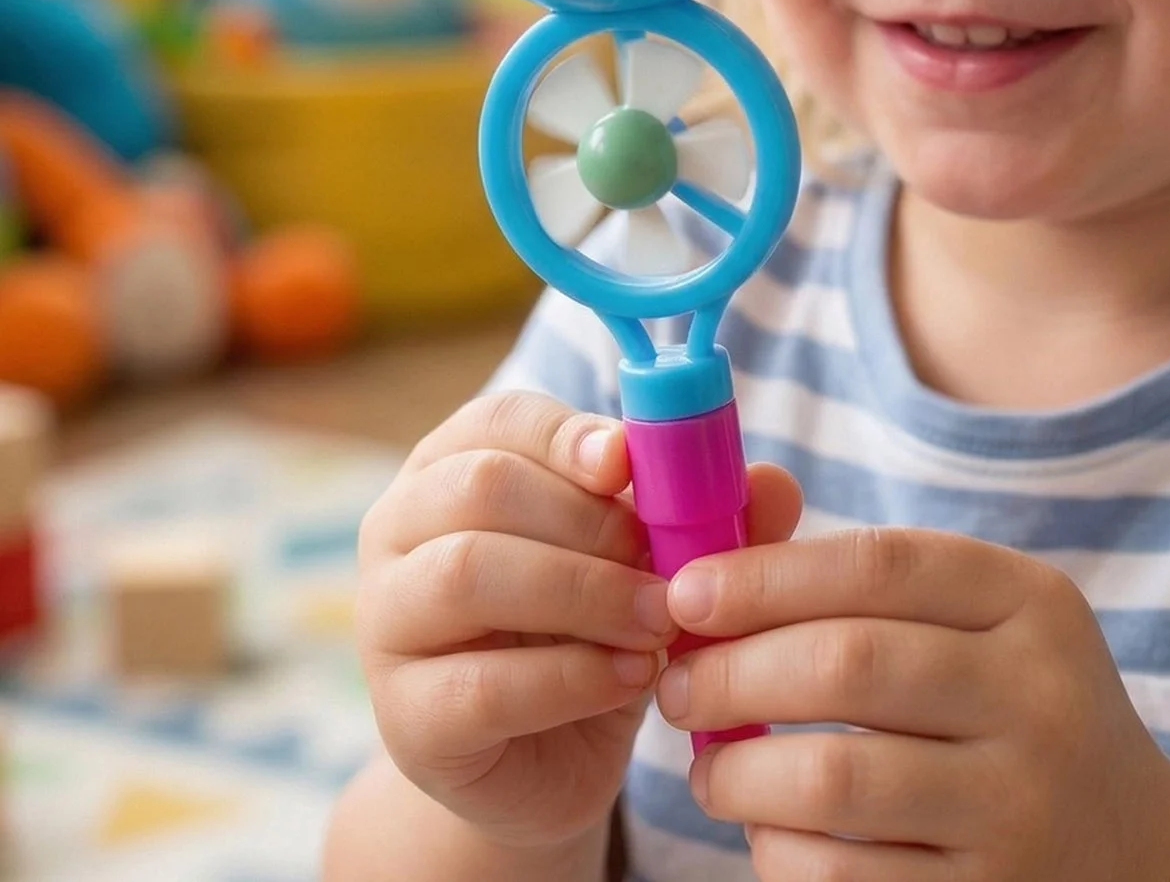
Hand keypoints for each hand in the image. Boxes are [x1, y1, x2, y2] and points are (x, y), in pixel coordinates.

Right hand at [355, 390, 801, 852]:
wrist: (546, 758)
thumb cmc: (595, 626)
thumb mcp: (653, 560)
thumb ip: (709, 516)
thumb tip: (774, 482)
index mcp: (455, 464)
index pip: (502, 420)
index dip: (570, 434)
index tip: (630, 464)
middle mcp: (400, 528)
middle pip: (483, 487)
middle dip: (591, 523)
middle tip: (665, 567)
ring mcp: (386, 622)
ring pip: (470, 572)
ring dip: (586, 592)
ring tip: (658, 623)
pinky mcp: (406, 717)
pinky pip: (482, 683)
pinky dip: (573, 676)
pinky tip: (630, 678)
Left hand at [654, 526, 1169, 880]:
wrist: (1132, 852)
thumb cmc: (1011, 709)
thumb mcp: (983, 624)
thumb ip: (869, 584)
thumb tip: (712, 565)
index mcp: (1031, 604)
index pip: (882, 565)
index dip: (767, 573)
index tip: (686, 591)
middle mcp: (1040, 698)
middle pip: (850, 663)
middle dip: (734, 671)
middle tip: (678, 684)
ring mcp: (1020, 808)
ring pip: (836, 779)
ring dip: (740, 771)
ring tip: (708, 766)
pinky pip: (845, 877)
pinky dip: (777, 851)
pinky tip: (764, 831)